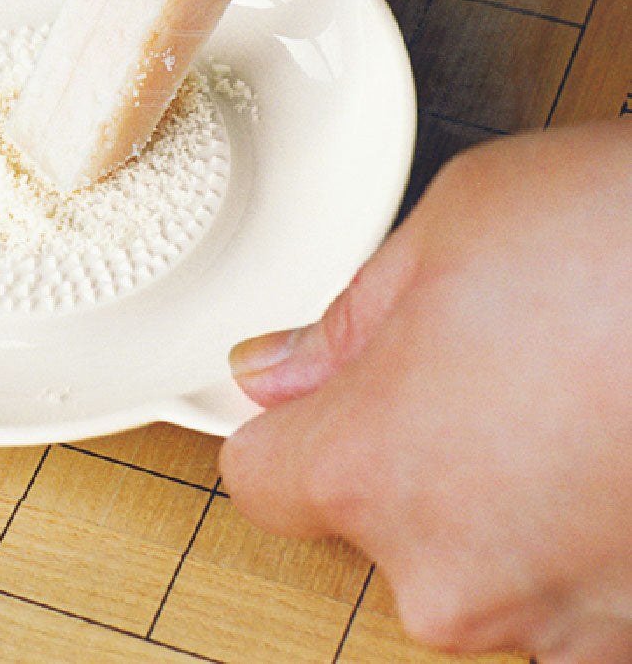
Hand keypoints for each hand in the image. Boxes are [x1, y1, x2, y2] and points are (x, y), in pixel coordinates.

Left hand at [219, 120, 631, 661]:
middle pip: (372, 520)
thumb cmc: (625, 239)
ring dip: (495, 496)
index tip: (311, 393)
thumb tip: (279, 372)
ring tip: (566, 397)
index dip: (285, 422)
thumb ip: (342, 324)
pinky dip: (575, 531)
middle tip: (473, 360)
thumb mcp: (445, 233)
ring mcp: (569, 626)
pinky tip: (612, 449)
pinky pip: (567, 590)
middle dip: (400, 449)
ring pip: (473, 557)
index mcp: (373, 473)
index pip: (263, 477)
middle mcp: (458, 580)